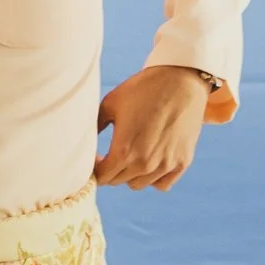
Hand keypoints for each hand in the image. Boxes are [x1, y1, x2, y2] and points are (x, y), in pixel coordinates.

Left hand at [93, 66, 211, 189]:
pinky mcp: (182, 162)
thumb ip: (94, 127)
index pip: (101, 177)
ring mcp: (165, 164)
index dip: (94, 168)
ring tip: (131, 155)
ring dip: (130, 174)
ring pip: (138, 184)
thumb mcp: (110, 104)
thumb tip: (82, 144)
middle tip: (111, 154)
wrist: (181, 80)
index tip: (97, 156)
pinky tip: (150, 161)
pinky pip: (161, 184)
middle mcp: (145, 163)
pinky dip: (153, 178)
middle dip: (110, 170)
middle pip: (117, 181)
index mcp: (124, 151)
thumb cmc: (143, 89)